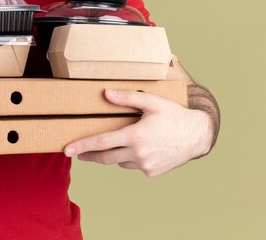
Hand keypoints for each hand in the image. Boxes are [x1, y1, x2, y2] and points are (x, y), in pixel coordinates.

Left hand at [64, 89, 212, 176]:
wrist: (198, 135)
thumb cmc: (175, 115)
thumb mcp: (152, 101)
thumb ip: (127, 98)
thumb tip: (106, 94)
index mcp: (135, 135)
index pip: (101, 142)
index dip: (82, 146)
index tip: (67, 150)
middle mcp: (138, 153)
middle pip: (105, 157)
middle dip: (89, 155)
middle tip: (77, 153)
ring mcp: (145, 165)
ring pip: (119, 162)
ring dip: (111, 155)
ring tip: (107, 145)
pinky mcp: (152, 172)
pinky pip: (132, 166)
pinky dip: (128, 158)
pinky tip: (134, 148)